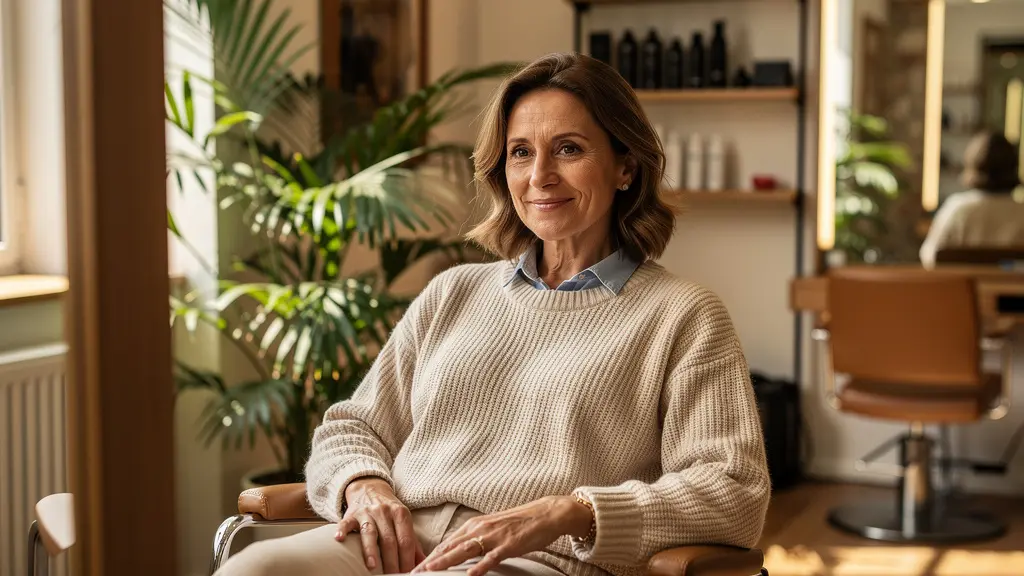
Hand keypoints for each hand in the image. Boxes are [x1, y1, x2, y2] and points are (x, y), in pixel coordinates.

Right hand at [335, 477, 426, 573]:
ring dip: (371, 550)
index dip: (407, 559)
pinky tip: (340, 539)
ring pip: (370, 533)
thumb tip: (424, 562)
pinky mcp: (351, 514)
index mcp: (401, 514)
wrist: (370, 488)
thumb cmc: (389, 511)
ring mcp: (367, 513)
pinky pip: (346, 523)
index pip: (406, 540)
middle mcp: (384, 512)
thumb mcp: (403, 521)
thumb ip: (413, 543)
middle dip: (392, 561)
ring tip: (372, 566)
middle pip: (389, 540)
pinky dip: (343, 531)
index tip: (407, 573)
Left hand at [412, 495, 592, 575]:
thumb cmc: (519, 523)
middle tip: (414, 572)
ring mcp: (494, 536)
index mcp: (474, 525)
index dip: (430, 556)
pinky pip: (491, 557)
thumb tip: (458, 551)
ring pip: (464, 550)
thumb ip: (475, 539)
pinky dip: (480, 566)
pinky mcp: (509, 544)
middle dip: (430, 561)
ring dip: (446, 561)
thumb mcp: (492, 528)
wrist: (546, 513)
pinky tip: (470, 574)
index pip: (446, 543)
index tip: (415, 567)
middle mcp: (480, 528)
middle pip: (450, 547)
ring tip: (430, 571)